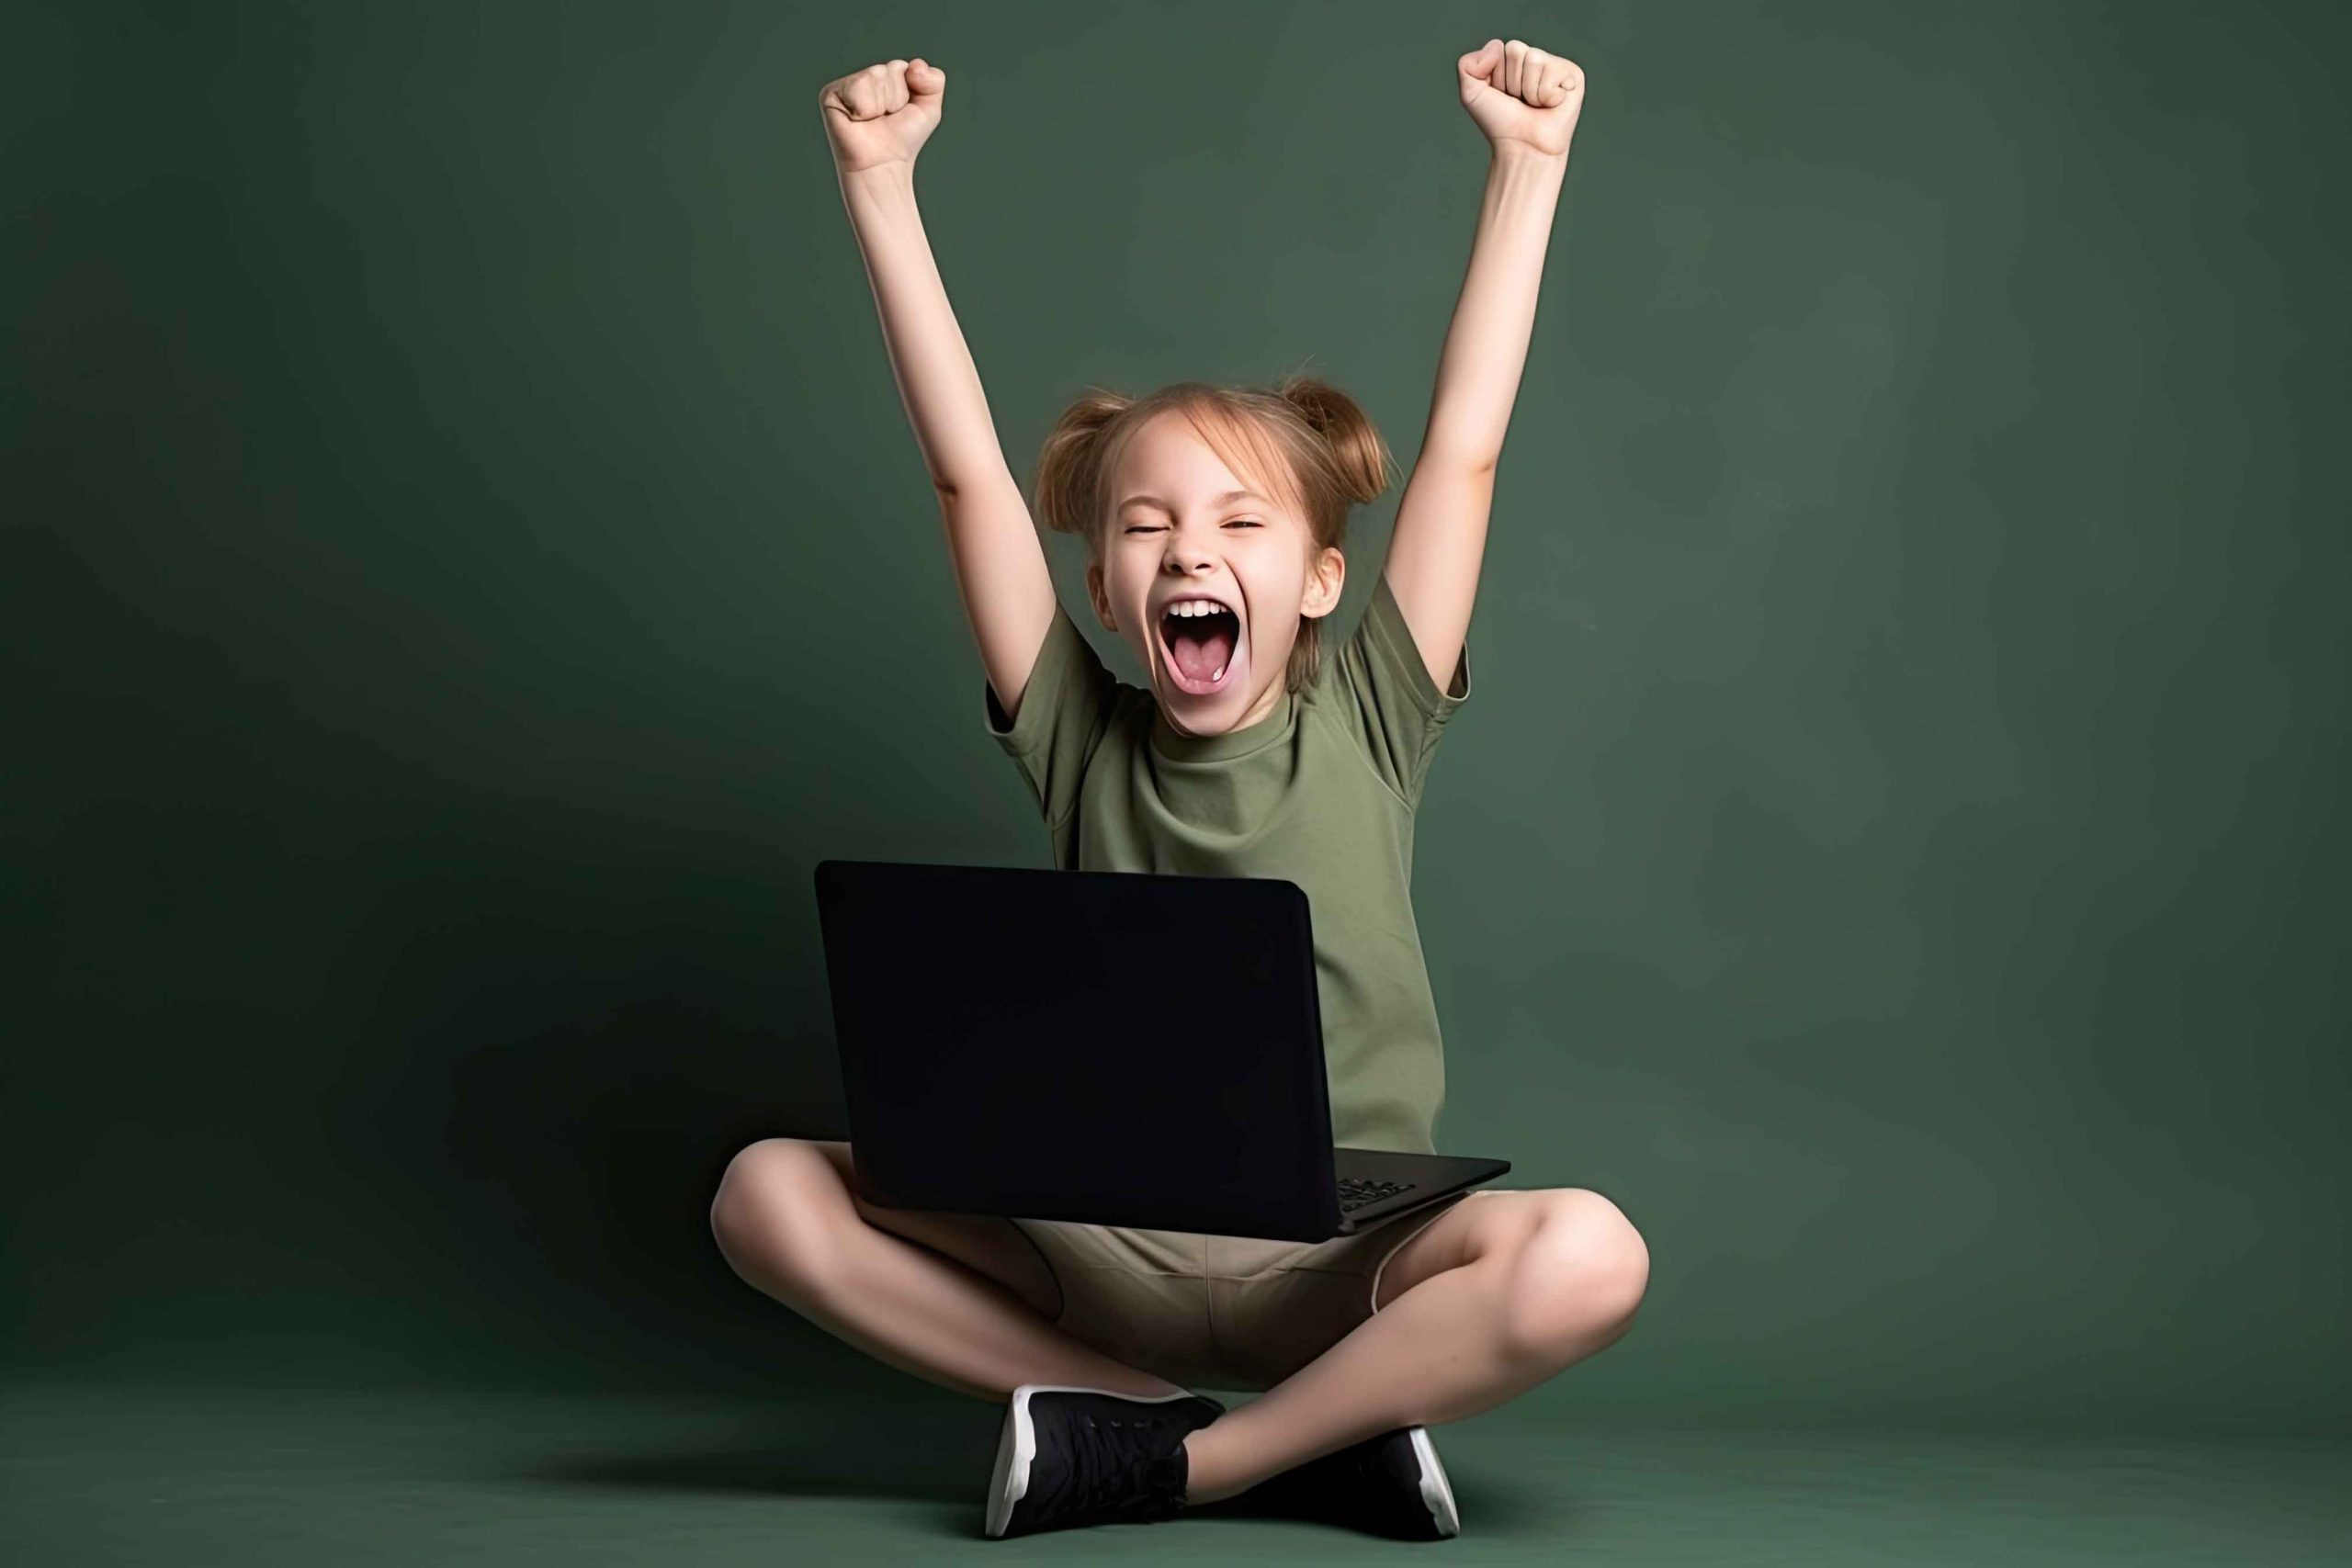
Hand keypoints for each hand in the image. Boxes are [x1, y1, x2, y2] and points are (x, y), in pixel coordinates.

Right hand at [818, 57, 946, 175]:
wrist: (883, 164)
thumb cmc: (902, 140)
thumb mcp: (929, 109)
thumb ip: (934, 80)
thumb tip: (915, 65)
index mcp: (886, 75)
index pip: (904, 67)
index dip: (908, 93)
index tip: (900, 112)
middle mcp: (865, 76)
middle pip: (889, 70)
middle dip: (895, 99)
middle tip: (885, 119)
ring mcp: (846, 84)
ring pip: (875, 77)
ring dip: (880, 104)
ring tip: (872, 120)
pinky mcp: (830, 94)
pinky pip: (858, 88)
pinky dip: (864, 109)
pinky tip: (858, 120)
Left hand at [1457, 38, 1583, 158]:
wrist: (1523, 147)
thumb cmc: (1500, 123)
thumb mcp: (1471, 94)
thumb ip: (1467, 65)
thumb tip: (1497, 45)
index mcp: (1512, 60)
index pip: (1500, 48)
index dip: (1496, 76)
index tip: (1502, 96)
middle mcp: (1534, 59)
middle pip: (1516, 49)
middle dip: (1512, 81)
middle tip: (1519, 101)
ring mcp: (1555, 65)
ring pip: (1533, 59)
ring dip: (1529, 89)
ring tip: (1535, 105)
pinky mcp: (1573, 75)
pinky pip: (1552, 71)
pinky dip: (1547, 94)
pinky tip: (1552, 105)